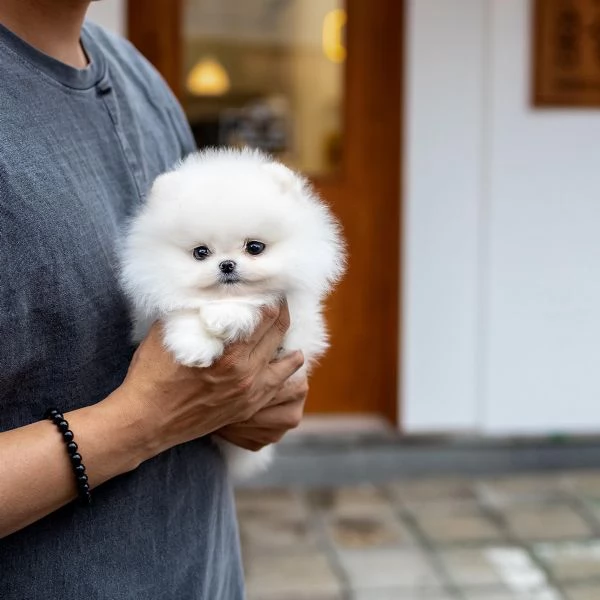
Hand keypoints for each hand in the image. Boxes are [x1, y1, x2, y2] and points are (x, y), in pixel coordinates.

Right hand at [115, 302, 303, 458]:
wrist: (145, 422)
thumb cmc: (152, 376)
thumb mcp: (169, 333)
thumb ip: (194, 312)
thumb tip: (210, 293)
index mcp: (232, 355)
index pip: (265, 317)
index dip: (271, 298)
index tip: (271, 288)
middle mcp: (247, 375)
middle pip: (278, 334)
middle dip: (281, 313)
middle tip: (280, 300)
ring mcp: (249, 395)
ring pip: (286, 364)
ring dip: (289, 343)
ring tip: (287, 328)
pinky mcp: (246, 409)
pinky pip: (278, 387)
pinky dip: (286, 371)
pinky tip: (291, 362)